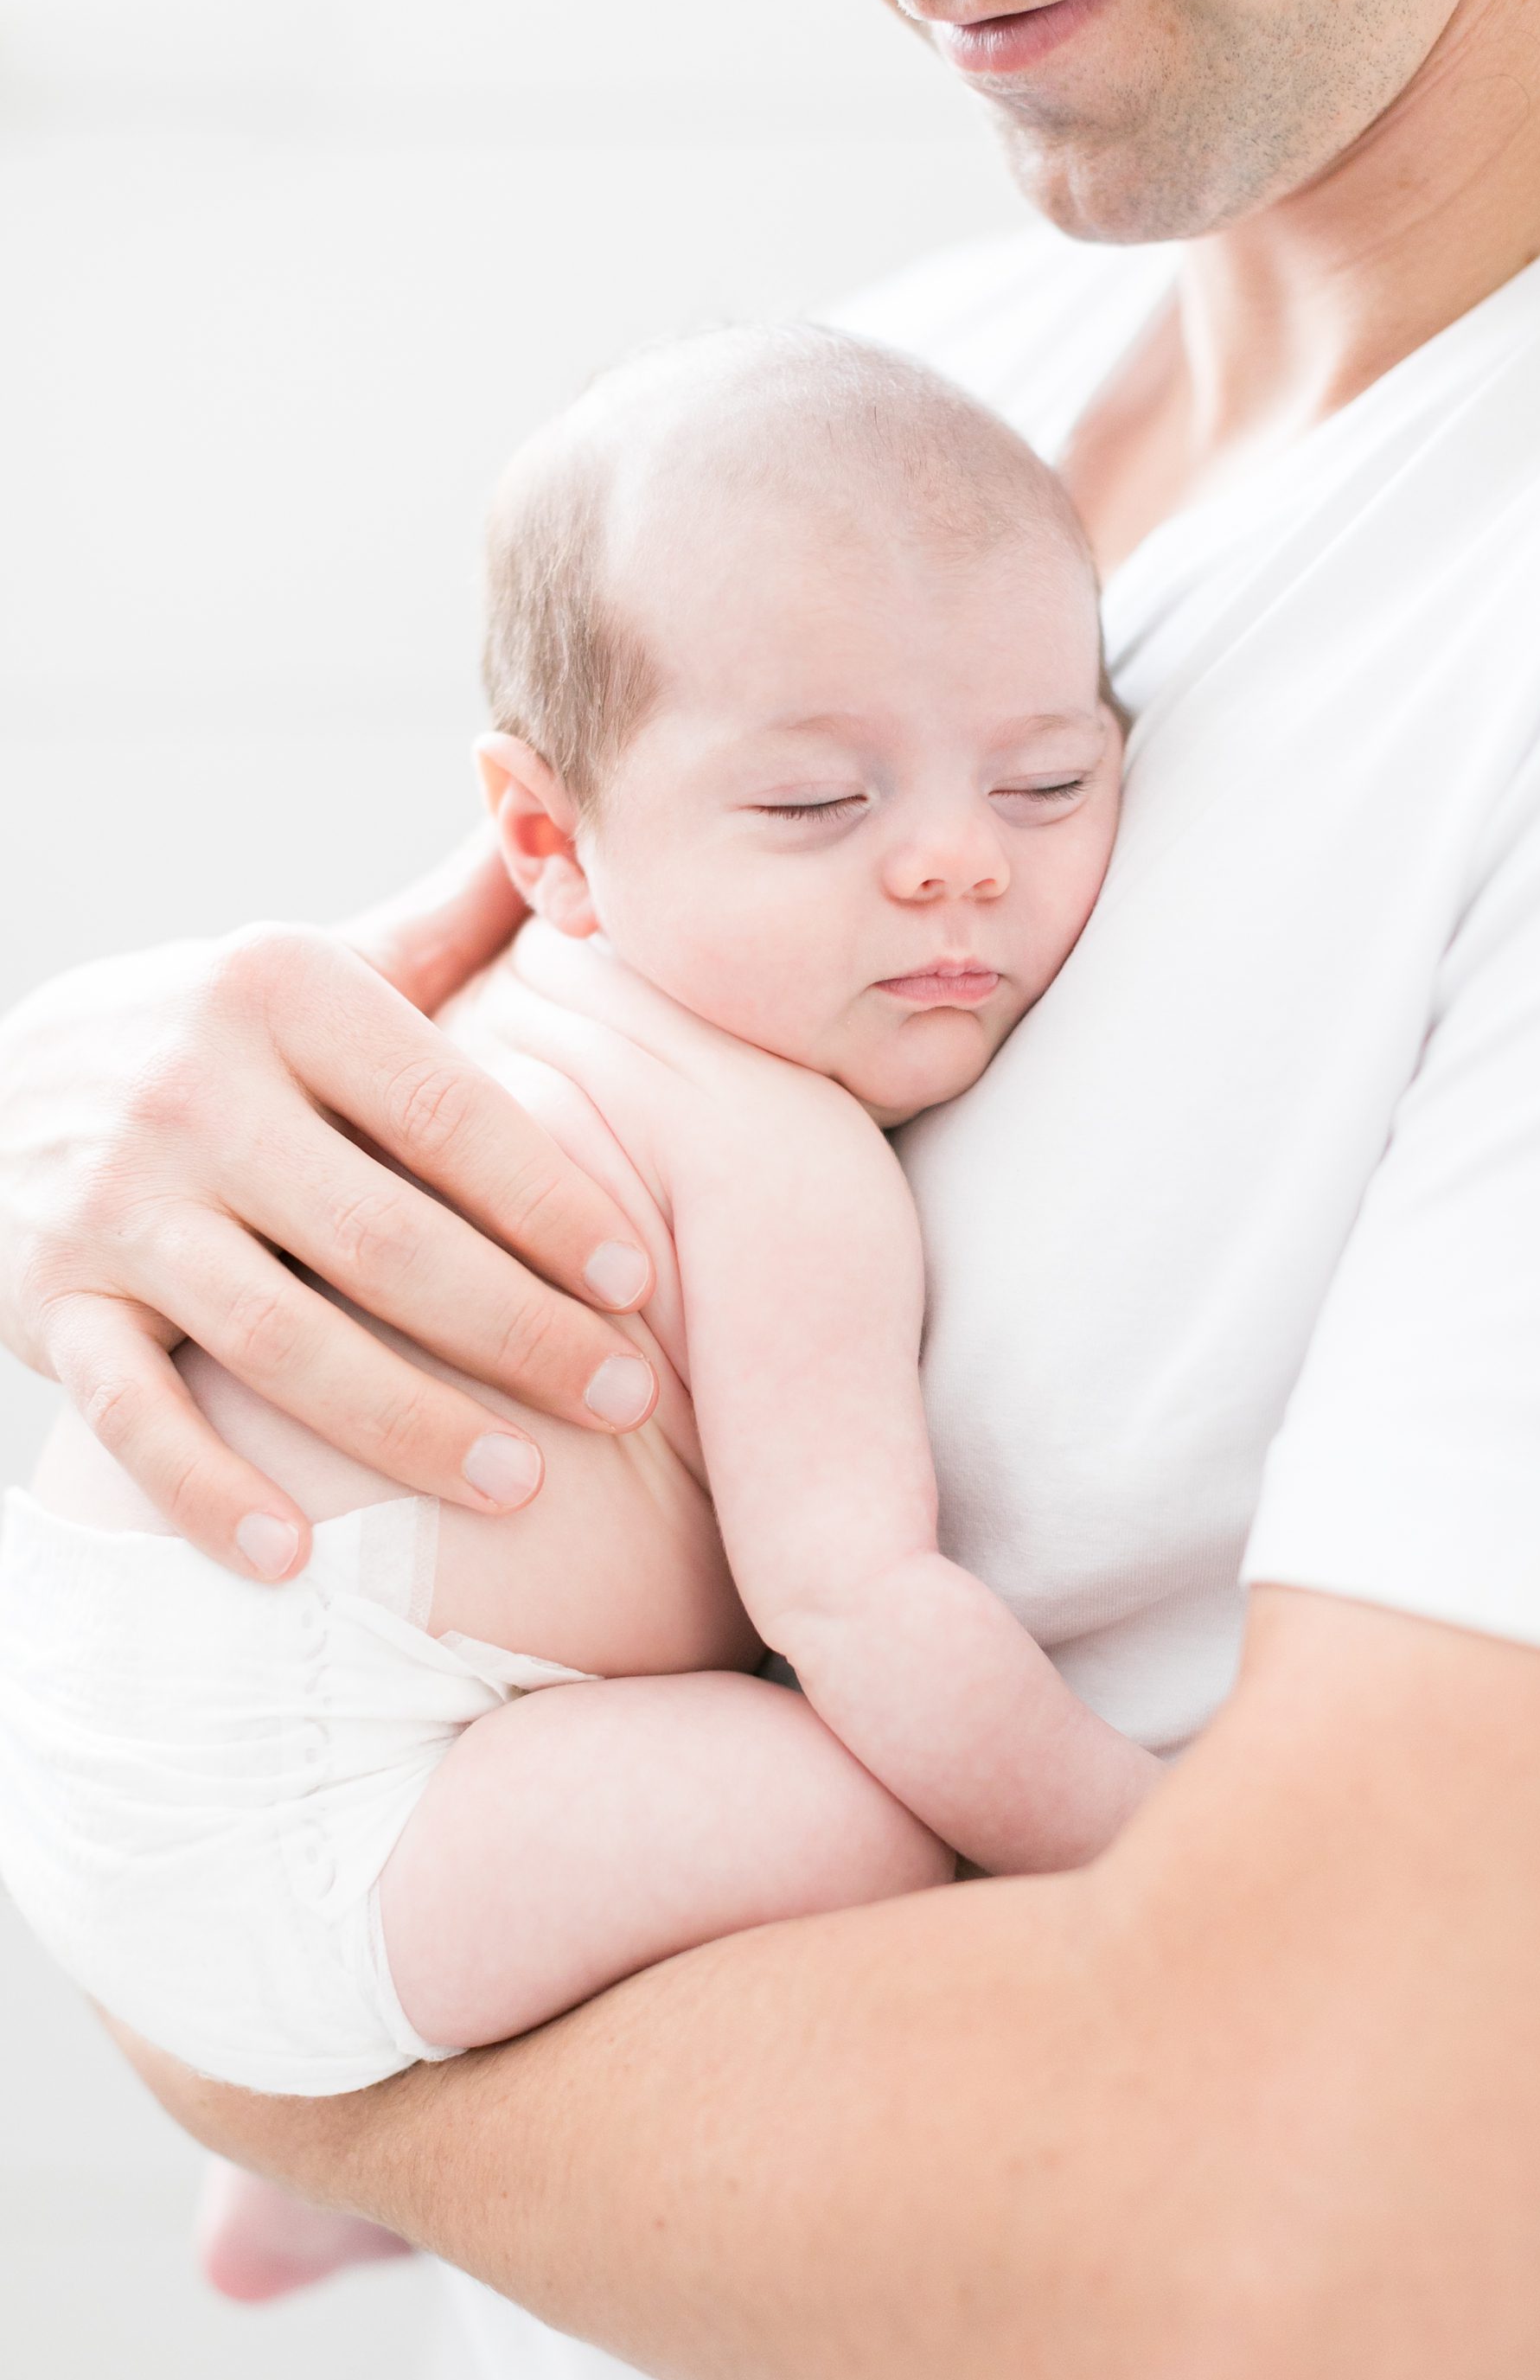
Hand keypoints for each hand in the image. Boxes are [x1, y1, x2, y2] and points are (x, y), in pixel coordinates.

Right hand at [0, 831, 656, 1579]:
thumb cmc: (219, 1037)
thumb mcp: (317, 961)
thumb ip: (448, 916)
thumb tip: (568, 818)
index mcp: (278, 991)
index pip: (448, 1110)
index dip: (551, 1202)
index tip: (641, 1282)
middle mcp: (190, 1091)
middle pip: (385, 1239)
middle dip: (518, 1331)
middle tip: (627, 1400)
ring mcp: (110, 1205)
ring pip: (281, 1341)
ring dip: (410, 1425)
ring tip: (526, 1487)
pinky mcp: (47, 1304)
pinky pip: (135, 1417)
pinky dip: (208, 1496)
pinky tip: (298, 1561)